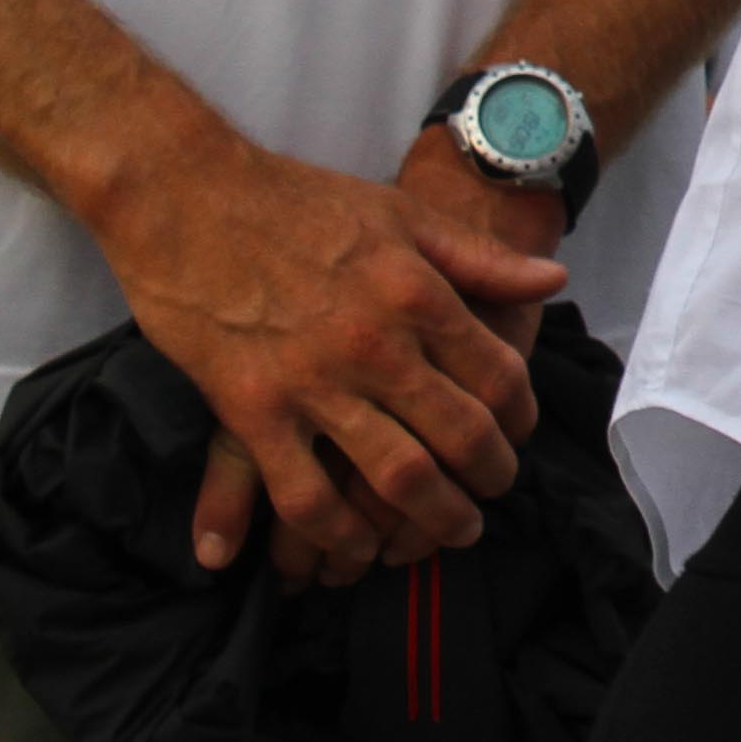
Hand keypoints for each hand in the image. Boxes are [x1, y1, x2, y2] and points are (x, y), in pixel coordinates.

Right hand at [103, 131, 561, 586]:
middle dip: (488, 477)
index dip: (519, 418)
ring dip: (431, 518)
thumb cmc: (298, 200)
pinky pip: (304, 495)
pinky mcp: (250, 412)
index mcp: (419, 294)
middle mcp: (377, 345)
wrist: (188, 195)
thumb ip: (478, 259)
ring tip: (448, 532)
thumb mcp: (402, 215)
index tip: (518, 436)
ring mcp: (312, 384)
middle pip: (459, 435)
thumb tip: (552, 280)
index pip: (498, 376)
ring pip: (396, 477)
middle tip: (492, 496)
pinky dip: (337, 533)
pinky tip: (356, 547)